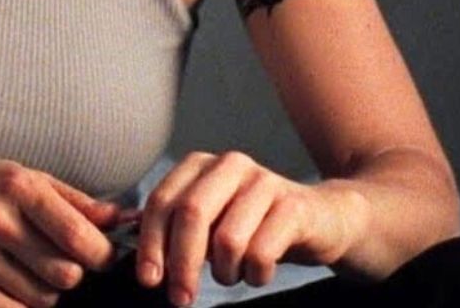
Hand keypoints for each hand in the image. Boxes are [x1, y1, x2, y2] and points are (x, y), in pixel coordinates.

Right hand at [0, 158, 123, 307]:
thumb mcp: (22, 177)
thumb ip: (75, 200)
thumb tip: (122, 220)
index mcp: (16, 186)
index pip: (79, 237)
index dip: (102, 255)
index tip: (100, 256)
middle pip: (66, 274)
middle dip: (73, 274)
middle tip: (60, 262)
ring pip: (42, 298)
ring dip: (47, 290)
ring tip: (31, 270)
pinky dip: (21, 303)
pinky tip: (12, 283)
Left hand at [136, 150, 367, 305]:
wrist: (323, 220)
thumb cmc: (255, 224)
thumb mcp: (211, 221)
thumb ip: (175, 227)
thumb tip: (136, 251)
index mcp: (200, 165)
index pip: (161, 202)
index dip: (151, 243)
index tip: (149, 280)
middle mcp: (229, 165)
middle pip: (190, 214)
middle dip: (180, 262)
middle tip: (181, 297)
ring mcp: (264, 182)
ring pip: (227, 238)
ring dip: (224, 272)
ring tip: (231, 276)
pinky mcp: (294, 207)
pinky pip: (261, 252)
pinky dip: (254, 275)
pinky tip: (257, 274)